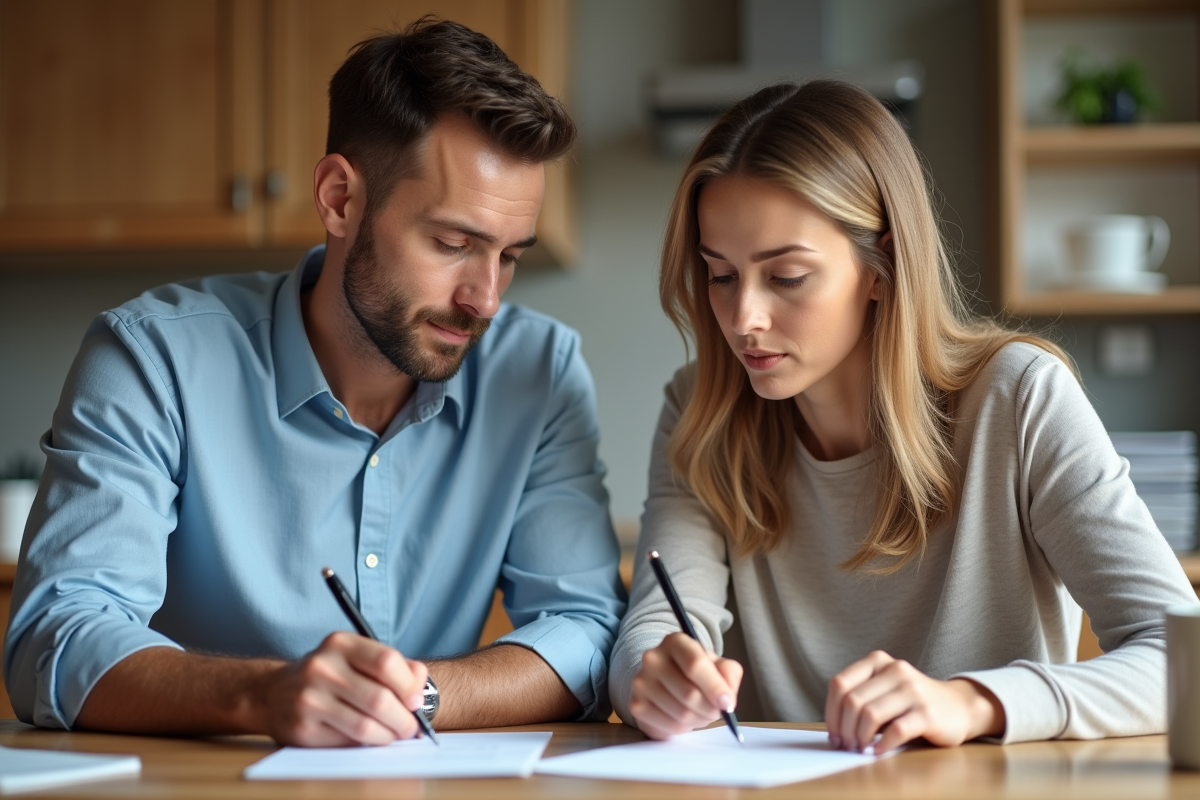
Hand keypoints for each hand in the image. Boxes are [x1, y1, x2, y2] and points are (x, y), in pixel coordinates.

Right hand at [256, 632, 428, 746]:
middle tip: (412, 727)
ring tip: (395, 735)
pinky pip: (347, 742)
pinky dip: (367, 744)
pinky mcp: (302, 729)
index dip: (409, 686)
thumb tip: (419, 691)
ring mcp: (309, 699)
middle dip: (404, 719)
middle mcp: (322, 668)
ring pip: (365, 726)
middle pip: (379, 699)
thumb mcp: (358, 657)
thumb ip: (396, 667)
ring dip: (389, 736)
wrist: (274, 693)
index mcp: (340, 643)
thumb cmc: (332, 675)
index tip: (417, 700)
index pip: (387, 662)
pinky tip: (370, 738)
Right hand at [629, 632, 742, 739]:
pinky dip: (684, 728)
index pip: (695, 664)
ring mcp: (641, 681)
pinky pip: (669, 726)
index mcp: (675, 642)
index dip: (715, 687)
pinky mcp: (636, 705)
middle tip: (716, 711)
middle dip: (710, 708)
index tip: (727, 703)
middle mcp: (653, 658)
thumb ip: (729, 674)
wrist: (666, 682)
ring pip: (681, 713)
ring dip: (699, 719)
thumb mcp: (717, 665)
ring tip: (700, 713)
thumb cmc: (696, 673)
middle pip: (689, 693)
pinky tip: (683, 718)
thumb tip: (727, 698)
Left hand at [824, 651, 1004, 753]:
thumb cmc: (912, 701)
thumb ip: (861, 695)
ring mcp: (913, 690)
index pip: (840, 684)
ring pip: (870, 715)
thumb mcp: (884, 687)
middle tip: (845, 745)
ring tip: (860, 748)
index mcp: (878, 661)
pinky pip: (895, 731)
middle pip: (852, 701)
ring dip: (859, 737)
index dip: (831, 712)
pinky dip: (881, 744)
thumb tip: (834, 726)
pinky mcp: (928, 713)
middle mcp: (895, 670)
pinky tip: (878, 750)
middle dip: (844, 729)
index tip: (833, 733)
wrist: (960, 706)